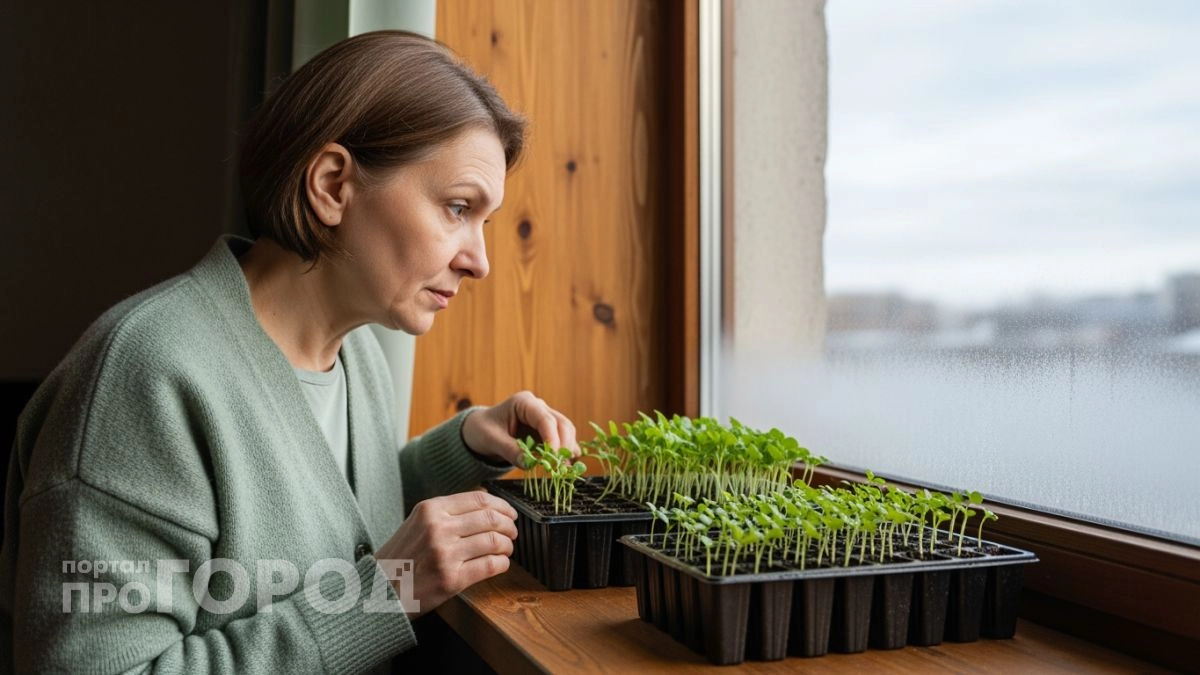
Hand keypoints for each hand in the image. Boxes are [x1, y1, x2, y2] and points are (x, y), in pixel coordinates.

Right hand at [374, 491, 517, 616]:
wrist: (379, 590)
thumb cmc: (401, 557)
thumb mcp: (417, 523)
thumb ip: (447, 513)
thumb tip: (486, 504)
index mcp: (431, 509)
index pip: (479, 499)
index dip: (502, 506)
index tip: (510, 513)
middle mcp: (438, 528)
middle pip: (491, 518)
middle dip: (509, 525)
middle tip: (512, 532)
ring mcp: (445, 553)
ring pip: (494, 541)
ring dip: (507, 545)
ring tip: (506, 549)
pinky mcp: (451, 579)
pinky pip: (490, 566)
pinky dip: (502, 564)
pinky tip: (500, 564)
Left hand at [461, 390, 578, 464]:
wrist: (480, 430)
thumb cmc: (483, 430)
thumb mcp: (491, 440)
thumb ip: (510, 450)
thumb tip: (529, 464)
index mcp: (524, 402)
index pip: (545, 419)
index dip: (552, 439)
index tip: (552, 458)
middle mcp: (539, 407)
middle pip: (562, 424)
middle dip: (563, 446)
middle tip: (559, 467)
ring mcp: (545, 419)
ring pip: (566, 432)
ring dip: (566, 450)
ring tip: (562, 469)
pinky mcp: (547, 432)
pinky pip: (562, 440)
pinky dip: (565, 453)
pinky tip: (565, 466)